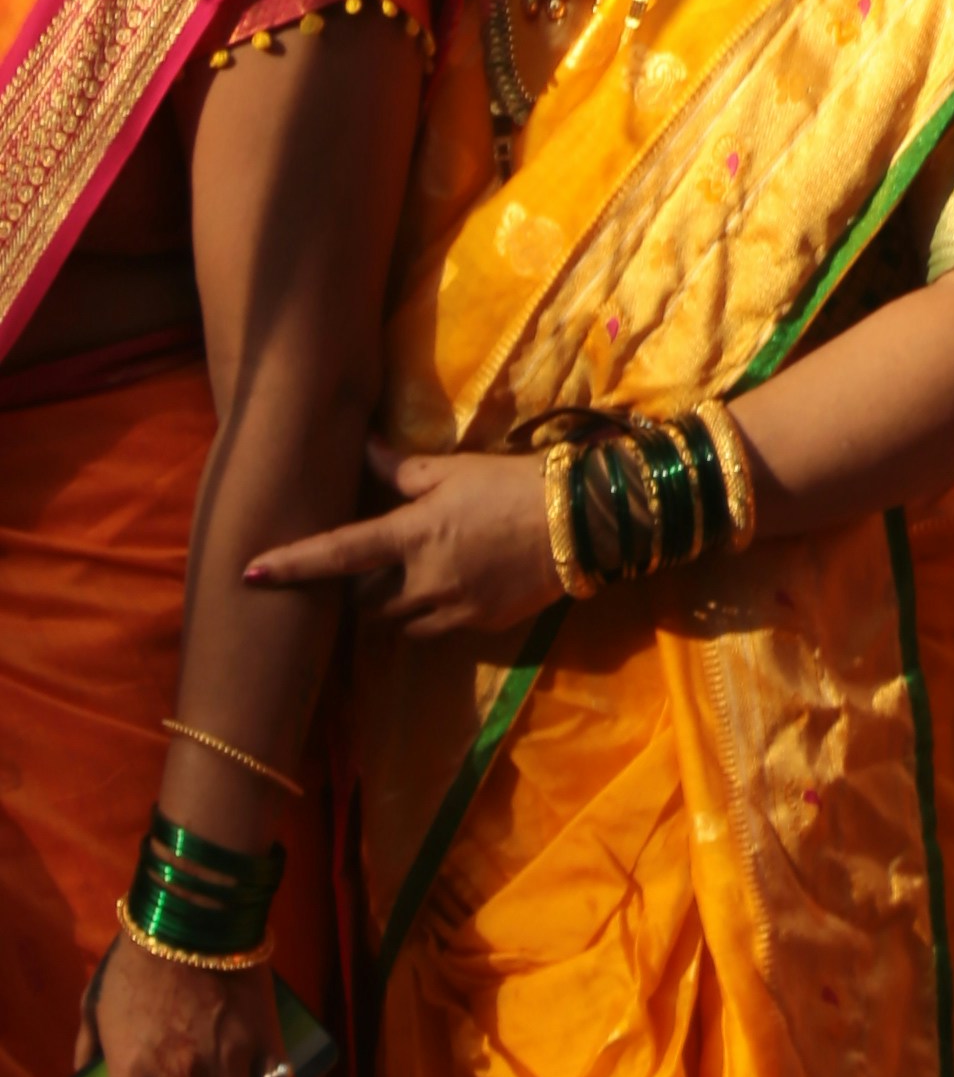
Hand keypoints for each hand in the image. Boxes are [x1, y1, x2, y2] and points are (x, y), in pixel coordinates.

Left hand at [243, 444, 559, 653]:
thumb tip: (362, 448)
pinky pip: (439, 628)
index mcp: (410, 536)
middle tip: (373, 568)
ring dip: (396, 605)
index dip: (291, 564)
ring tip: (413, 580)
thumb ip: (401, 470)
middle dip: (362, 591)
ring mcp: (452, 609)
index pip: (337, 554)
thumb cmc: (512, 485)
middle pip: (366, 602)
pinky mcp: (480, 626)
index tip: (249, 575)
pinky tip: (455, 587)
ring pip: (400, 622)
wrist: (581, 522)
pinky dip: (434, 612)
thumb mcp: (454, 470)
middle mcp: (422, 581)